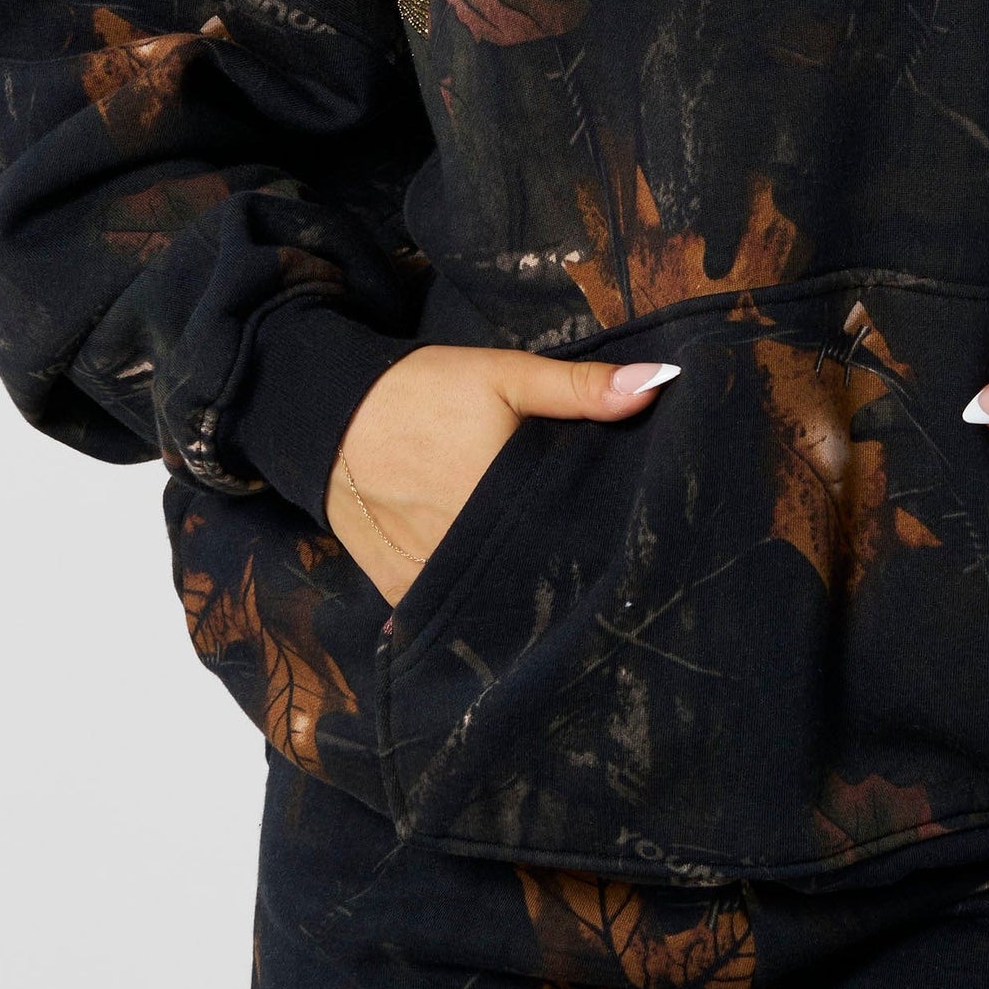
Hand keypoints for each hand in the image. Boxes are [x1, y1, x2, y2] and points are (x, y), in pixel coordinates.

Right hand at [328, 343, 679, 603]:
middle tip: (598, 560)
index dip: (603, 541)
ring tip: (553, 581)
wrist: (328, 415)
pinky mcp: (401, 592)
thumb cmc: (424, 391)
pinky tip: (501, 600)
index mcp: (502, 499)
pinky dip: (473, 608)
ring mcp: (431, 579)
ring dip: (522, 593)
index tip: (631, 539)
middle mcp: (469, 551)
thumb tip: (659, 383)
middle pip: (538, 574)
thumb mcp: (505, 374)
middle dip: (566, 570)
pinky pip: (449, 614)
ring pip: (496, 601)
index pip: (575, 539)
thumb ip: (580, 388)